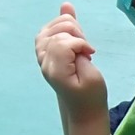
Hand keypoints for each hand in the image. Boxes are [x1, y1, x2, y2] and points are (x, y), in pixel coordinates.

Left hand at [35, 2, 107, 116]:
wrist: (81, 108)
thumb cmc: (91, 96)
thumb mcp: (93, 78)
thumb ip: (82, 55)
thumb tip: (73, 35)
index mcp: (55, 70)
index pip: (62, 43)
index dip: (80, 42)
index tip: (91, 53)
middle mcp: (44, 61)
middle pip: (56, 33)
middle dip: (76, 34)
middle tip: (86, 49)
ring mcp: (41, 56)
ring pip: (50, 28)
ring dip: (69, 28)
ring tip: (80, 43)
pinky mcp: (44, 53)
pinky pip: (46, 31)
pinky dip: (60, 26)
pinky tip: (71, 28)